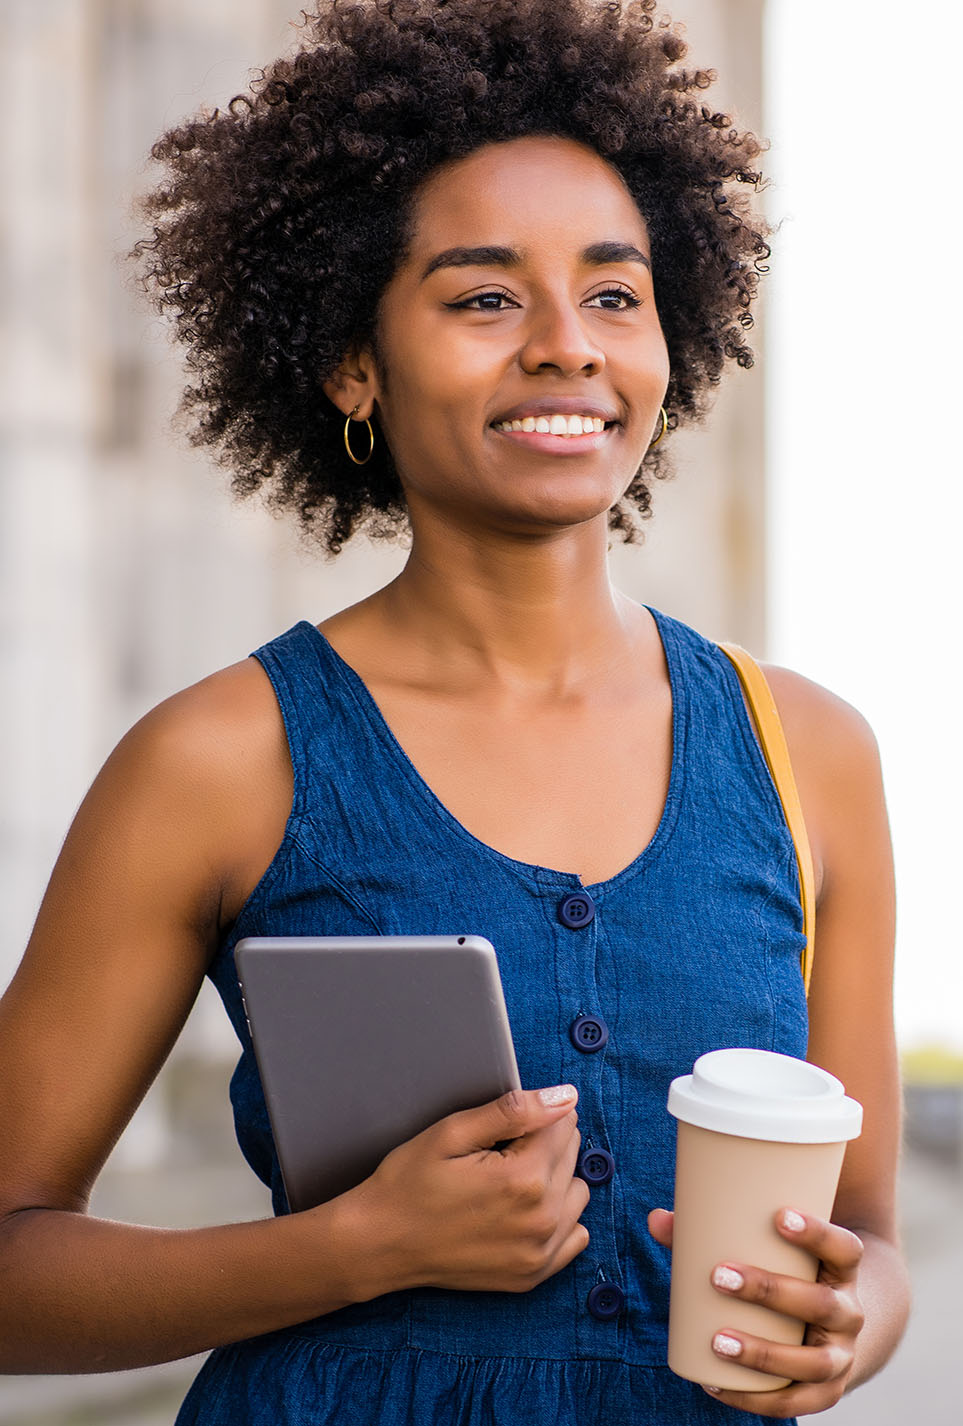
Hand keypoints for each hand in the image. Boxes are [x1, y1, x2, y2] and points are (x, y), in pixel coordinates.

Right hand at [348, 1086, 590, 1295]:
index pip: (563, 1122)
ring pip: (577, 1192)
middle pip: (571, 1154)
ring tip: (508, 1182)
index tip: (500, 1129)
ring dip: (553, 1179)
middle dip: (542, 1143)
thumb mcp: (453, 1132)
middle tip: (496, 1154)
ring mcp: (540, 1253)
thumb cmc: (410, 1182)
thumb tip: (567, 1097)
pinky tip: (521, 1212)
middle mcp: (542, 1219)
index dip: (532, 1115)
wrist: (380, 1242)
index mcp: (524, 1179)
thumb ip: (515, 1111)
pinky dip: (557, 1218)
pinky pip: (575, 1235)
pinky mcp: (533, 1275)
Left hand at [647, 1206, 864, 1416]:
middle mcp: (849, 1313)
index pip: (844, 1248)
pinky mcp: (825, 1391)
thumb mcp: (771, 1251)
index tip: (778, 1216)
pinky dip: (755, 1398)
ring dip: (763, 1353)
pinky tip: (717, 1384)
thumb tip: (658, 1219)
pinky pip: (795, 1402)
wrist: (831, 1327)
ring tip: (716, 1341)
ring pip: (812, 1360)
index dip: (817, 1232)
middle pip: (820, 1303)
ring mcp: (840, 1356)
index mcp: (841, 1271)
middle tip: (719, 1276)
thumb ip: (715, 1232)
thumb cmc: (788, 1274)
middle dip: (770, 1291)